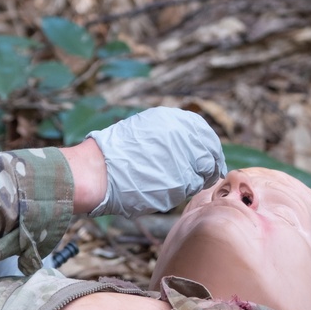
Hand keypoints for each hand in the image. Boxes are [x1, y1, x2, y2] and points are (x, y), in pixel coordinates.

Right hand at [88, 107, 225, 216]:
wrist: (100, 170)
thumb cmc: (115, 151)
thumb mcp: (144, 127)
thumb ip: (168, 131)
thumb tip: (189, 140)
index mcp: (174, 120)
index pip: (204, 133)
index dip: (207, 147)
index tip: (206, 156)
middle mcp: (184, 137)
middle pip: (210, 153)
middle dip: (208, 163)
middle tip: (204, 172)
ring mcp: (185, 160)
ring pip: (203, 172)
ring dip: (196, 177)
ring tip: (174, 180)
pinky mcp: (182, 183)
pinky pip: (192, 187)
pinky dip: (183, 189)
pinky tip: (166, 188)